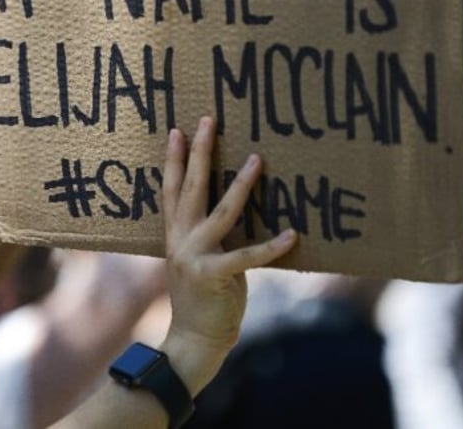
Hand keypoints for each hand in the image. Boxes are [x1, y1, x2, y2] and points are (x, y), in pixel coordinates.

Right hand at [160, 117, 296, 392]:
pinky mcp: (213, 276)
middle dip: (200, 153)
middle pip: (190, 188)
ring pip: (220, 212)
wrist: (193, 341)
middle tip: (209, 121)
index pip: (171, 189)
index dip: (174, 160)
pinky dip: (271, 246)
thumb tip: (231, 208)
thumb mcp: (198, 260)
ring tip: (257, 158)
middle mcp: (180, 241)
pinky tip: (292, 234)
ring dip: (240, 184)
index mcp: (175, 235)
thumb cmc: (202, 299)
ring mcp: (194, 257)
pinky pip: (247, 256)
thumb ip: (207, 235)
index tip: (179, 130)